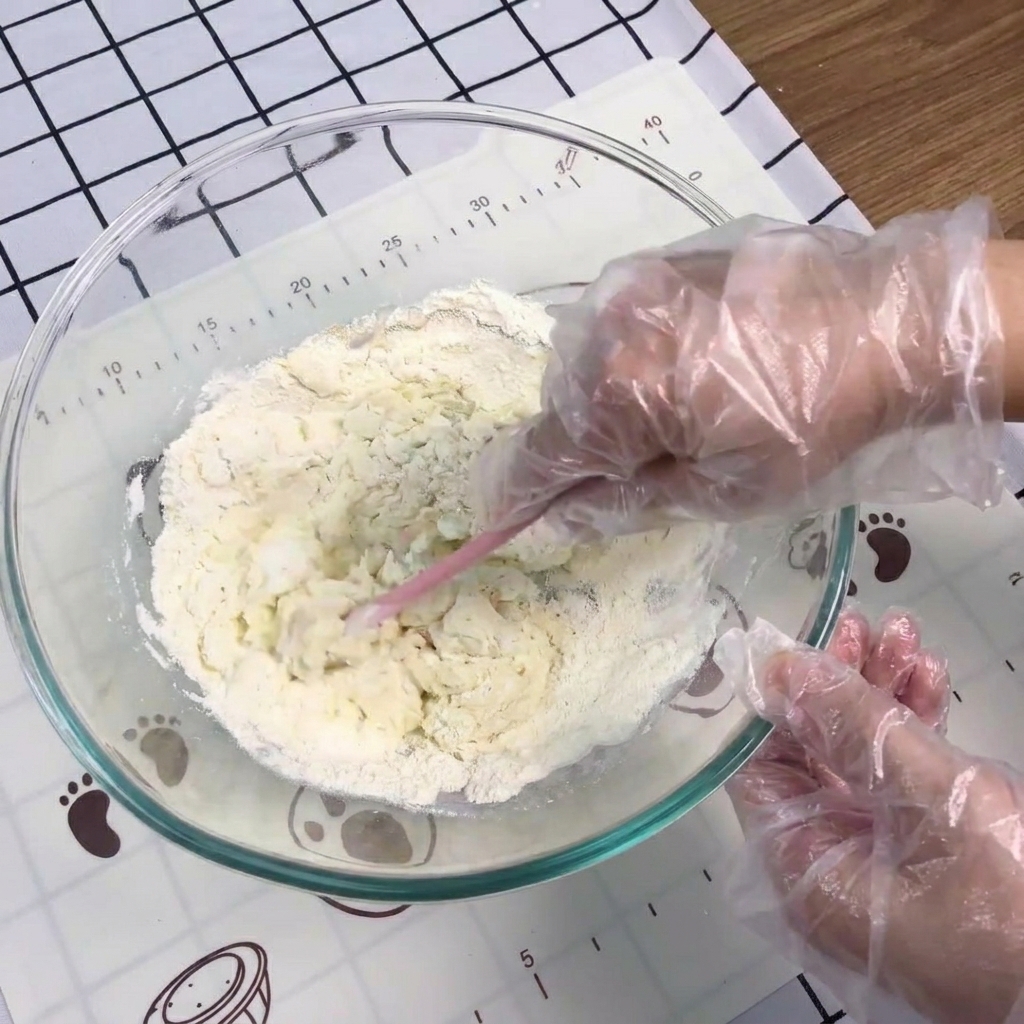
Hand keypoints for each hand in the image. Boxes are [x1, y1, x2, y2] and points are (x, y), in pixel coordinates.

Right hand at [474, 201, 1003, 537]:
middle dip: (584, 448)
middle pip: (560, 410)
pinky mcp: (657, 263)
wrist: (888, 322)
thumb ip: (626, 504)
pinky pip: (615, 328)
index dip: (516, 497)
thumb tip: (557, 520)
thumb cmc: (812, 422)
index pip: (540, 456)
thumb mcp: (724, 490)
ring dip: (609, 400)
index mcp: (618, 390)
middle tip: (645, 468)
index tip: (495, 524)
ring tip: (682, 411)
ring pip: (584, 366)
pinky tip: (690, 367)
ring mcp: (629, 285)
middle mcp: (605, 327)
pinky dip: (632, 360)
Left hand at [720, 609, 1023, 1023]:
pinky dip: (913, 733)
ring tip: (911, 640)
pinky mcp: (913, 859)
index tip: (809, 639)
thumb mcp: (928, 799)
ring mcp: (869, 862)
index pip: (757, 760)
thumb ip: (852, 727)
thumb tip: (782, 666)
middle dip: (841, 682)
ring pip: (856, 759)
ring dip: (882, 696)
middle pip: (809, 751)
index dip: (780, 694)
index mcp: (798, 862)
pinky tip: (931, 683)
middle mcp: (820, 863)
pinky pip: (895, 785)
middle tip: (868, 626)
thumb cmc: (1005, 906)